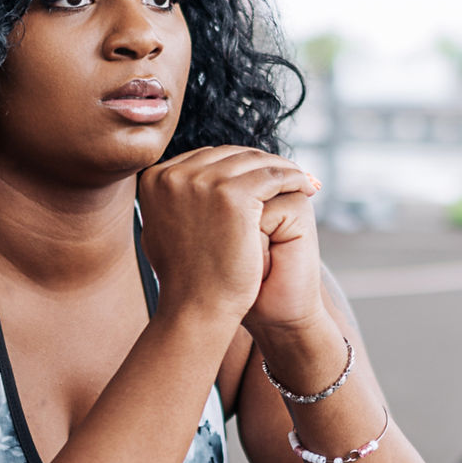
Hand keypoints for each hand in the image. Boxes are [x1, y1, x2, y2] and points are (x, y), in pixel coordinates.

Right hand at [138, 146, 319, 325]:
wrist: (195, 307)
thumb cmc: (184, 278)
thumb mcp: (162, 229)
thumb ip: (171, 201)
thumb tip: (181, 179)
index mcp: (154, 178)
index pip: (206, 159)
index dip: (236, 168)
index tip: (258, 178)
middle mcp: (173, 174)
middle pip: (229, 155)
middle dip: (259, 164)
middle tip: (287, 176)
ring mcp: (202, 181)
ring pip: (254, 161)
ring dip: (282, 168)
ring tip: (301, 181)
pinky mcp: (233, 194)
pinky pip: (274, 175)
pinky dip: (295, 177)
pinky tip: (307, 188)